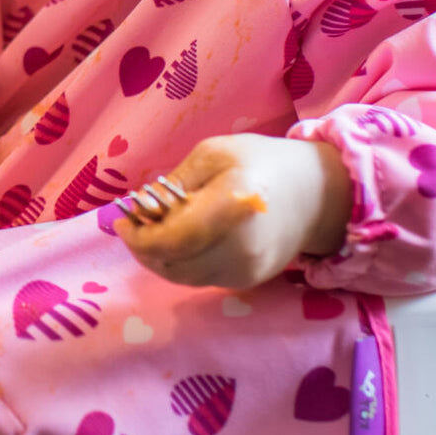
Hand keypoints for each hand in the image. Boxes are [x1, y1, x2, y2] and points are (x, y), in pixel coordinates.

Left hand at [113, 134, 351, 289]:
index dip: (139, 236)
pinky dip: (179, 262)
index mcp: (232, 204)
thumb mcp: (212, 154)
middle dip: (143, 248)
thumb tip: (141, 208)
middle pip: (173, 264)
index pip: (173, 239)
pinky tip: (175, 239)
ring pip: (183, 276)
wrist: (314, 193)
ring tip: (149, 230)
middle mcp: (241, 246)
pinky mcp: (249, 280)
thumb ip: (176, 184)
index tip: (121, 220)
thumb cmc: (258, 162)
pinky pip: (200, 277)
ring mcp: (247, 269)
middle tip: (130, 225)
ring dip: (158, 257)